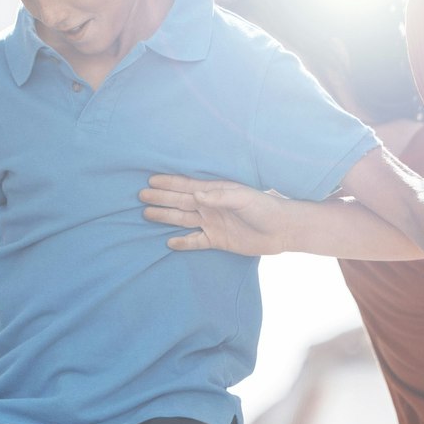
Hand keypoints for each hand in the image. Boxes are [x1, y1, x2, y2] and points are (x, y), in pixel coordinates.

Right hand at [139, 175, 294, 255]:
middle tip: (141, 196)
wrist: (282, 230)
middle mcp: (210, 206)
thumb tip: (196, 193)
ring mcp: (213, 223)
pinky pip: (196, 241)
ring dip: (166, 217)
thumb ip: (220, 196)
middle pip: (180, 202)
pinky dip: (183, 242)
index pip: (187, 186)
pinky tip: (169, 243)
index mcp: (215, 192)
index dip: (169, 183)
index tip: (150, 180)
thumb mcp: (243, 198)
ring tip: (146, 215)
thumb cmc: (265, 208)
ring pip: (183, 220)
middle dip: (161, 198)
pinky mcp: (218, 240)